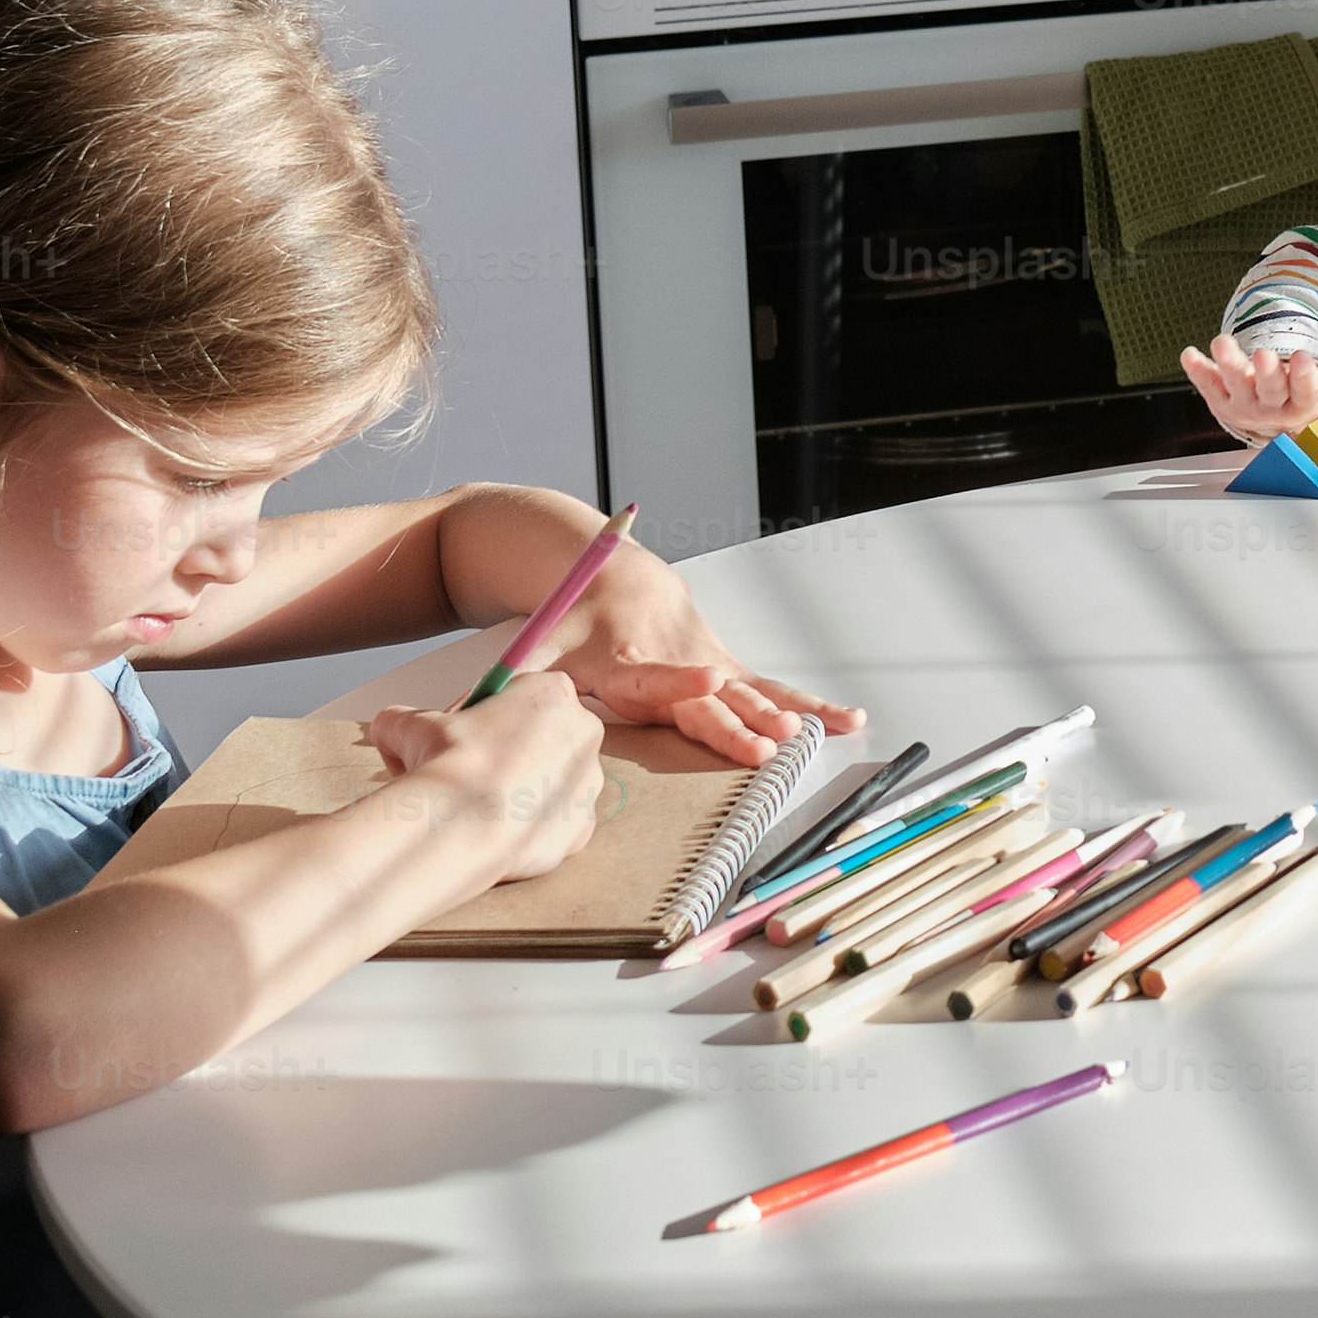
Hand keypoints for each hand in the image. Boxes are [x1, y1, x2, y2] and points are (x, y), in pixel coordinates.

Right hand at [365, 670, 605, 888]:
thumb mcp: (408, 725)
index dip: (487, 714)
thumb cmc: (446, 765)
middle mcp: (583, 732)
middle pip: (543, 737)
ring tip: (478, 805)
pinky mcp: (581, 828)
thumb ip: (405, 719)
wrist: (461, 825)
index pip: (522, 694)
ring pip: (550, 782)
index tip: (463, 733)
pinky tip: (495, 831)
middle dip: (510, 752)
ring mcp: (587, 782)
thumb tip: (388, 726)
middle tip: (468, 771)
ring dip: (521, 790)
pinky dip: (526, 828)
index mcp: (552, 692)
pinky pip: (553, 824)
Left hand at [503, 534, 861, 768]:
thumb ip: (510, 684)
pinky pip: (771, 687)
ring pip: (754, 689)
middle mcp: (677, 659)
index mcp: (628, 658)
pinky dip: (811, 705)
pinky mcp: (726, 665)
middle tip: (772, 743)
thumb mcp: (535, 645)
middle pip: (715, 694)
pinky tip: (848, 720)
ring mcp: (708, 661)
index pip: (655, 675)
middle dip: (745, 719)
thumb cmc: (570, 619)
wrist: (613, 574)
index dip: (680, 682)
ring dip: (791, 713)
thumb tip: (469, 716)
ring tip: (826, 732)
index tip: (710, 686)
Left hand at [1180, 333, 1317, 443]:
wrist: (1282, 431)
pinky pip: (1208, 386)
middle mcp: (1273, 407)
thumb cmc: (1314, 409)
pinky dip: (1197, 371)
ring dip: (1228, 363)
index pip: (1306, 392)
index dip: (1304, 376)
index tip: (1302, 359)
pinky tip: (1189, 355)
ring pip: (1236, 385)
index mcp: (1305, 406)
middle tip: (1263, 354)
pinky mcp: (1223, 401)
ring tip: (1221, 343)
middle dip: (1266, 372)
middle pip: (1269, 390)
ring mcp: (1245, 403)